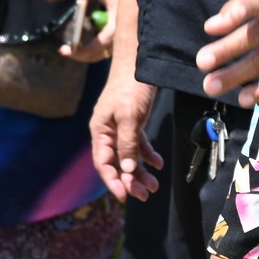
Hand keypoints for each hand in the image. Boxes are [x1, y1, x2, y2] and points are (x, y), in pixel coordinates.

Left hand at [59, 0, 117, 62]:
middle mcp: (117, 43)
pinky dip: (89, 52)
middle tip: (62, 51)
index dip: (81, 51)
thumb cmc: (120, 1)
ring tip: (66, 51)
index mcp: (115, 31)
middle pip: (95, 56)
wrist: (136, 11)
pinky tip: (77, 47)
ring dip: (82, 55)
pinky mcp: (115, 50)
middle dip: (78, 55)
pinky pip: (100, 54)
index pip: (97, 45)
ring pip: (97, 56)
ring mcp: (117, 48)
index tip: (67, 50)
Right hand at [89, 62, 162, 200]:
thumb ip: (127, 143)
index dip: (112, 181)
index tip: (124, 196)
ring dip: (140, 171)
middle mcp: (107, 131)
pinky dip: (147, 155)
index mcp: (100, 130)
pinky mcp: (132, 122)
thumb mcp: (129, 116)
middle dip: (130, 180)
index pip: (103, 162)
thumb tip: (125, 169)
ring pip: (128, 156)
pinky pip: (138, 144)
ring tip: (155, 185)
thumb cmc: (130, 88)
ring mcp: (120, 127)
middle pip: (117, 162)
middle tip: (146, 195)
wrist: (140, 62)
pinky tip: (158, 164)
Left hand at [197, 0, 258, 107]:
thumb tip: (216, 25)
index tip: (211, 27)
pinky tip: (243, 99)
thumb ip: (243, 2)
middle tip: (202, 62)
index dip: (236, 13)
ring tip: (211, 85)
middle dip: (227, 50)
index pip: (258, 2)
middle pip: (256, 36)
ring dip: (236, 75)